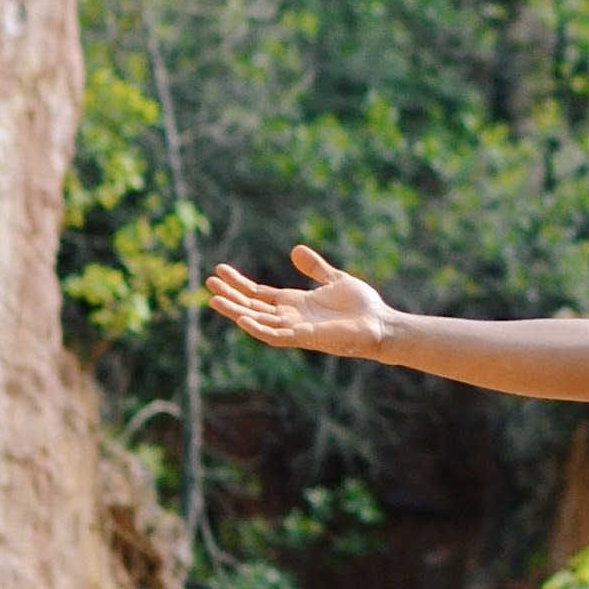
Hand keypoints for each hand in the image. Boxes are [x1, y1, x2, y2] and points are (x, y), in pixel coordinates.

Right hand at [203, 244, 394, 360]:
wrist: (380, 323)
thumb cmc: (361, 306)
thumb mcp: (335, 279)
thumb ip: (315, 268)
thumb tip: (295, 250)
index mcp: (295, 303)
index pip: (258, 294)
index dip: (239, 283)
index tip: (220, 270)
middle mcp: (290, 317)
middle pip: (251, 306)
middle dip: (230, 295)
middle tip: (209, 283)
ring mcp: (295, 328)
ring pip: (257, 321)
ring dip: (236, 311)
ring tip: (214, 299)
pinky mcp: (305, 338)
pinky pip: (275, 335)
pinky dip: (258, 328)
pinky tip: (242, 318)